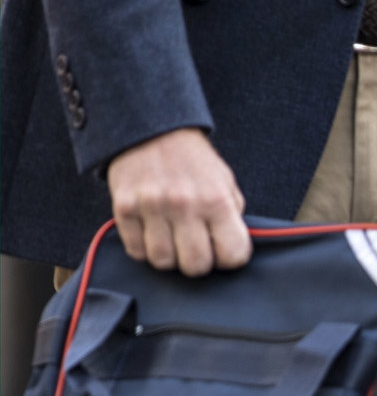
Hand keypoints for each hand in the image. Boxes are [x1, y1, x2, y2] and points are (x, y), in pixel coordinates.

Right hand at [107, 128, 251, 275]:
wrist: (151, 128)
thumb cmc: (192, 160)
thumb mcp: (225, 181)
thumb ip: (232, 215)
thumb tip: (233, 248)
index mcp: (216, 199)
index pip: (233, 254)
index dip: (230, 259)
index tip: (224, 252)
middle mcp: (185, 205)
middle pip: (195, 266)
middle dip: (198, 263)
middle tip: (196, 249)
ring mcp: (152, 207)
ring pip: (163, 262)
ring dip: (170, 257)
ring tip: (173, 240)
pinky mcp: (124, 208)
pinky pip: (135, 251)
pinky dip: (144, 248)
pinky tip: (152, 233)